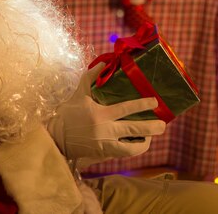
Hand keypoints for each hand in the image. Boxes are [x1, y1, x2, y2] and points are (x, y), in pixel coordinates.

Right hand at [47, 63, 165, 167]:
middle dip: (151, 128)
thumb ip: (91, 77)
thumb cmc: (67, 113)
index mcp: (100, 114)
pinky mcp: (102, 154)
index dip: (142, 105)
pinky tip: (137, 145)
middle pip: (134, 129)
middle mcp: (105, 130)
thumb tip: (105, 62)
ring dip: (144, 144)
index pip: (126, 108)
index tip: (154, 102)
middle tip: (163, 125)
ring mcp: (104, 144)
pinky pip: (121, 154)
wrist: (54, 136)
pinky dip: (132, 150)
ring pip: (130, 148)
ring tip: (151, 138)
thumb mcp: (79, 93)